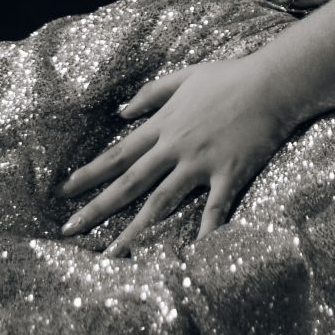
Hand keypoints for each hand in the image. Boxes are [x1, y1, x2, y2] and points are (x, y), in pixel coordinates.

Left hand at [58, 55, 293, 250]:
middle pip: (129, 182)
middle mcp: (174, 147)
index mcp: (163, 125)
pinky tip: (189, 257)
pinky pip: (212, 209)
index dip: (89, 173)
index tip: (63, 191)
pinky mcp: (228, 174)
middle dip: (96, 207)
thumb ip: (151, 94)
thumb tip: (120, 113)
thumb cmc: (230, 77)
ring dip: (134, 230)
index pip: (117, 154)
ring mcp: (200, 163)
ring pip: (160, 202)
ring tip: (111, 254)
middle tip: (69, 229)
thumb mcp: (184, 77)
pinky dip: (201, 233)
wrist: (271, 83)